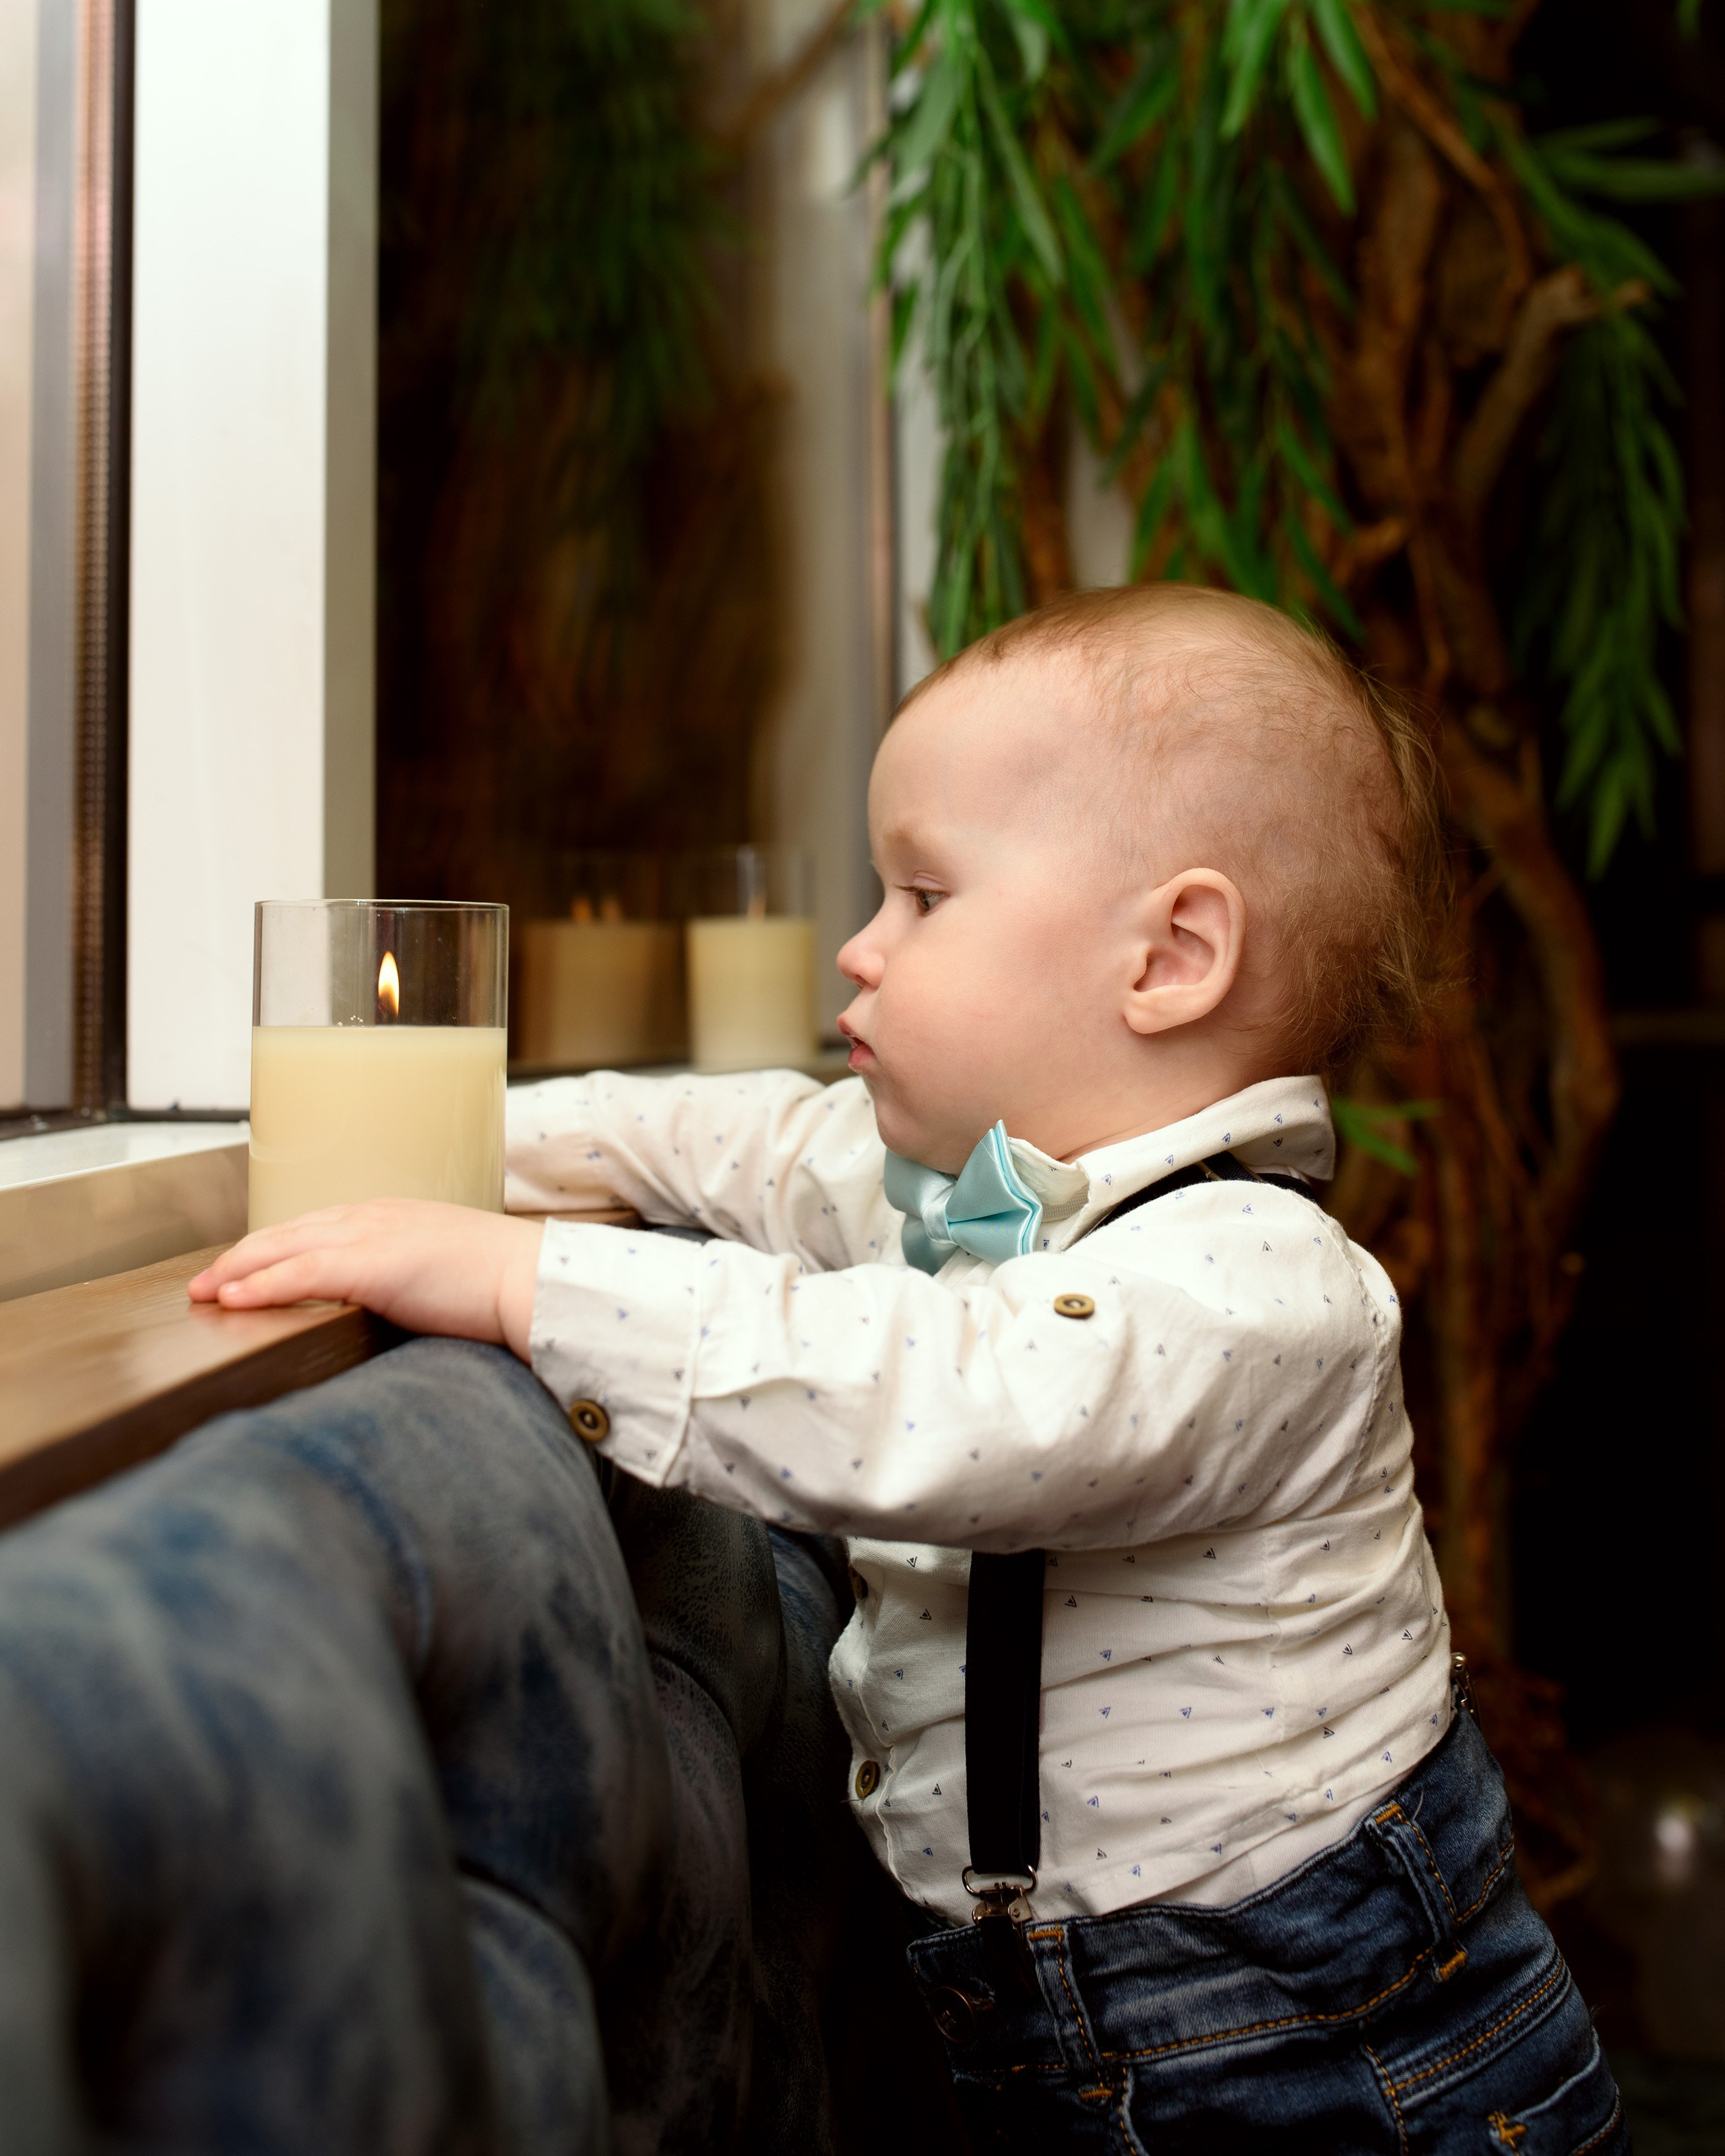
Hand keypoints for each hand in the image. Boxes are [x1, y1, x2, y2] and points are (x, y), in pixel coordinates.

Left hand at [188, 1201, 545, 1360]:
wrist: (534, 1280)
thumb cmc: (503, 1284)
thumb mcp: (444, 1272)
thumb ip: (408, 1280)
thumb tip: (393, 1307)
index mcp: (392, 1218)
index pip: (315, 1228)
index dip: (272, 1248)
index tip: (242, 1268)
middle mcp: (374, 1217)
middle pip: (288, 1232)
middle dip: (240, 1256)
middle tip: (203, 1282)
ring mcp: (372, 1237)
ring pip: (285, 1247)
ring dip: (237, 1270)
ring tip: (203, 1293)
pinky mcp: (374, 1265)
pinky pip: (302, 1273)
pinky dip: (263, 1285)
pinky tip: (233, 1299)